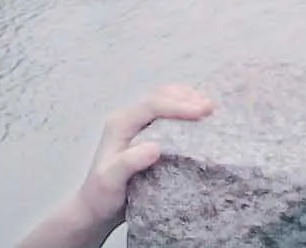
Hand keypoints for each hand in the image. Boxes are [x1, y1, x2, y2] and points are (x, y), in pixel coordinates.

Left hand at [73, 85, 213, 236]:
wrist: (95, 207)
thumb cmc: (102, 195)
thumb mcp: (112, 181)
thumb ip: (130, 163)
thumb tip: (156, 147)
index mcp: (119, 124)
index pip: (151, 106)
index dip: (177, 106)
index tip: (202, 111)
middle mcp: (126, 119)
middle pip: (157, 98)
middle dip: (184, 98)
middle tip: (211, 106)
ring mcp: (134, 126)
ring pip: (161, 102)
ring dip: (183, 100)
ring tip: (207, 106)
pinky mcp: (143, 136)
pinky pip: (163, 115)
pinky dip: (180, 111)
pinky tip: (194, 117)